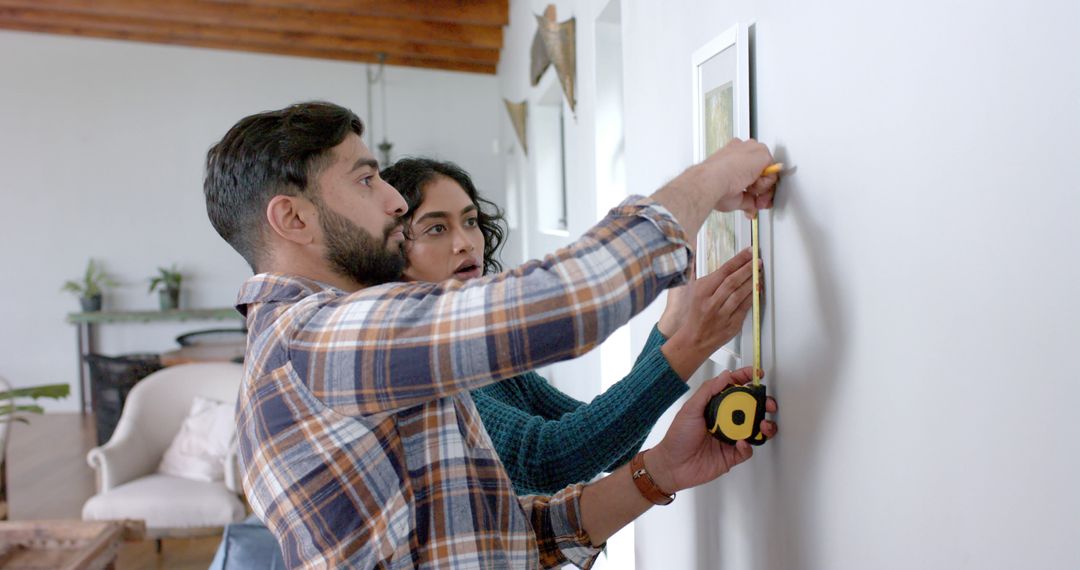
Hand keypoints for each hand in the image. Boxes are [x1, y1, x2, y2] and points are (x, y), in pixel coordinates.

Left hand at [645, 367, 776, 493]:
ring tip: (762, 424)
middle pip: (751, 408)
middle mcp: (726, 420)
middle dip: (763, 403)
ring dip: (763, 425)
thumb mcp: (690, 409)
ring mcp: (731, 437)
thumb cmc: (677, 438)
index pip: (735, 389)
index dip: (747, 379)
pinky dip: (748, 446)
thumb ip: (708, 391)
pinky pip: (748, 449)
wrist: (672, 466)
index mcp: (716, 406)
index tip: (757, 373)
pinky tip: (741, 443)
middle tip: (767, 403)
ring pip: (755, 428)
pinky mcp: (733, 455)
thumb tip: (725, 376)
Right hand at [660, 249, 759, 378]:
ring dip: (752, 281)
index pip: (723, 271)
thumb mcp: (695, 291)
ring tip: (759, 272)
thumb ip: (710, 278)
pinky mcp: (732, 325)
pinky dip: (752, 297)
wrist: (694, 340)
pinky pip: (745, 308)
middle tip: (758, 260)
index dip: (738, 260)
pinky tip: (757, 289)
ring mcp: (722, 315)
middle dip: (748, 268)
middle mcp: (711, 303)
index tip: (748, 252)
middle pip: (733, 281)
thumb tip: (729, 264)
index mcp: (702, 291)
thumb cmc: (696, 314)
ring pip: (740, 294)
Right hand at [692, 139, 777, 215]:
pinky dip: (763, 184)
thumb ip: (746, 199)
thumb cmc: (713, 185)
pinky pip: (772, 173)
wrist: (710, 180)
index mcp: (732, 156)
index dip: (755, 186)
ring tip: (747, 191)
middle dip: (761, 190)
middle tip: (757, 201)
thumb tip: (751, 207)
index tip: (753, 198)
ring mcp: (752, 150)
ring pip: (767, 171)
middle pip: (761, 170)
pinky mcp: (762, 153)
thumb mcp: (733, 195)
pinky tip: (750, 184)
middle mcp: (742, 150)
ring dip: (761, 187)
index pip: (751, 169)